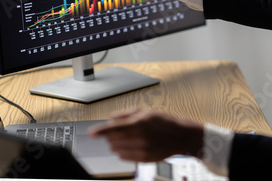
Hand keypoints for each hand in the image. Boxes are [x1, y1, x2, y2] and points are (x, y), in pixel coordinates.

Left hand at [88, 108, 203, 161]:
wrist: (180, 137)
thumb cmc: (165, 122)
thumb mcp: (146, 111)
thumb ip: (127, 114)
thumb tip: (112, 117)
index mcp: (139, 123)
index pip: (114, 128)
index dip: (100, 131)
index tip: (92, 133)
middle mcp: (139, 138)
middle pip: (112, 140)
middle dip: (111, 135)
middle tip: (119, 130)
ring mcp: (141, 150)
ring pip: (116, 149)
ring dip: (116, 143)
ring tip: (128, 137)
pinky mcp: (143, 159)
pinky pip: (123, 157)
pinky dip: (122, 151)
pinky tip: (132, 145)